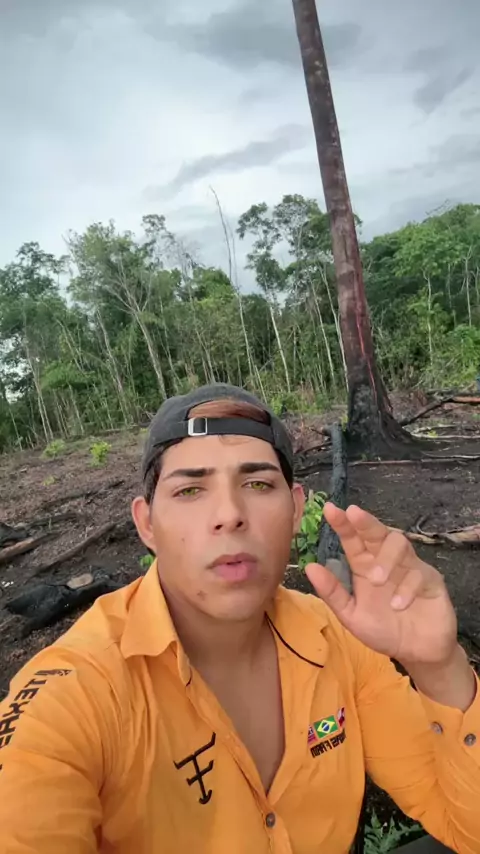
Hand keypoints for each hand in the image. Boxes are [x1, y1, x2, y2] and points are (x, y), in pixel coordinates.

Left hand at [306, 503, 457, 666]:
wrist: (416, 653)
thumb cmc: (383, 630)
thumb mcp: (351, 615)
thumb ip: (332, 593)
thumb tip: (310, 567)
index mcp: (364, 565)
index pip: (353, 539)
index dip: (343, 524)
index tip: (330, 509)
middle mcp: (387, 560)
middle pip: (378, 532)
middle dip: (366, 522)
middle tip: (354, 514)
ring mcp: (410, 567)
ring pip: (400, 544)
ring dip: (386, 559)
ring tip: (376, 579)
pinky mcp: (431, 580)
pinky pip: (419, 574)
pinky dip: (406, 588)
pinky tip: (397, 605)